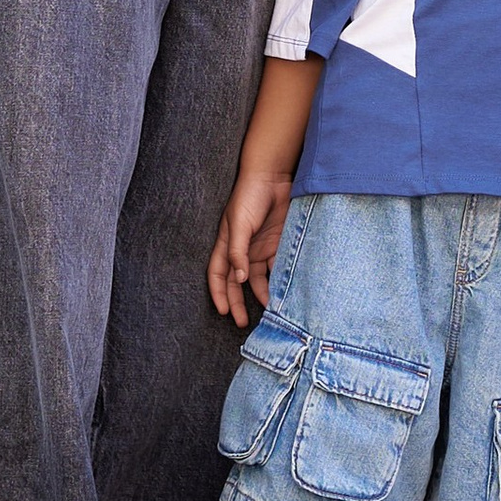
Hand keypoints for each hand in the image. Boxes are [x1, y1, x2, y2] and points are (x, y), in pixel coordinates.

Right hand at [209, 168, 293, 324]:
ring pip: (257, 279)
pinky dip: (277, 281)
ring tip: (268, 311)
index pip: (218, 274)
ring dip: (260, 295)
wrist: (273, 177)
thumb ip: (237, 252)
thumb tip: (239, 279)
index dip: (218, 293)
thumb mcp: (239, 224)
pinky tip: (282, 293)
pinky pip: (276, 268)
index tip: (224, 311)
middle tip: (241, 323)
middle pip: (237, 283)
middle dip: (237, 302)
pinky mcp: (277, 245)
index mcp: (227, 244)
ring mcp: (260, 249)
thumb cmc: (249, 196)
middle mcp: (242, 250)